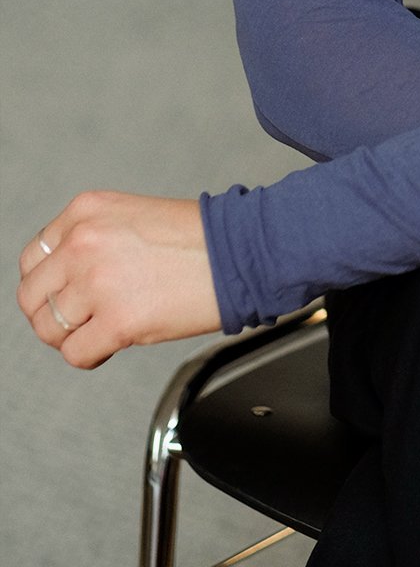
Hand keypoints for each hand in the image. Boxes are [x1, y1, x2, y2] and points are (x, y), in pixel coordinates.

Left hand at [17, 191, 221, 368]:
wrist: (240, 252)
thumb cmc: (200, 237)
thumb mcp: (131, 215)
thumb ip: (91, 238)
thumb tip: (64, 278)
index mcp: (86, 210)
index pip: (34, 257)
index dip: (48, 282)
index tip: (63, 292)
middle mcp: (83, 242)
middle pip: (32, 295)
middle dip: (52, 313)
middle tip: (78, 319)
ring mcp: (97, 283)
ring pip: (49, 328)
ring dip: (73, 336)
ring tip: (101, 330)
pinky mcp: (116, 321)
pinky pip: (76, 354)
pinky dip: (90, 356)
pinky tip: (112, 343)